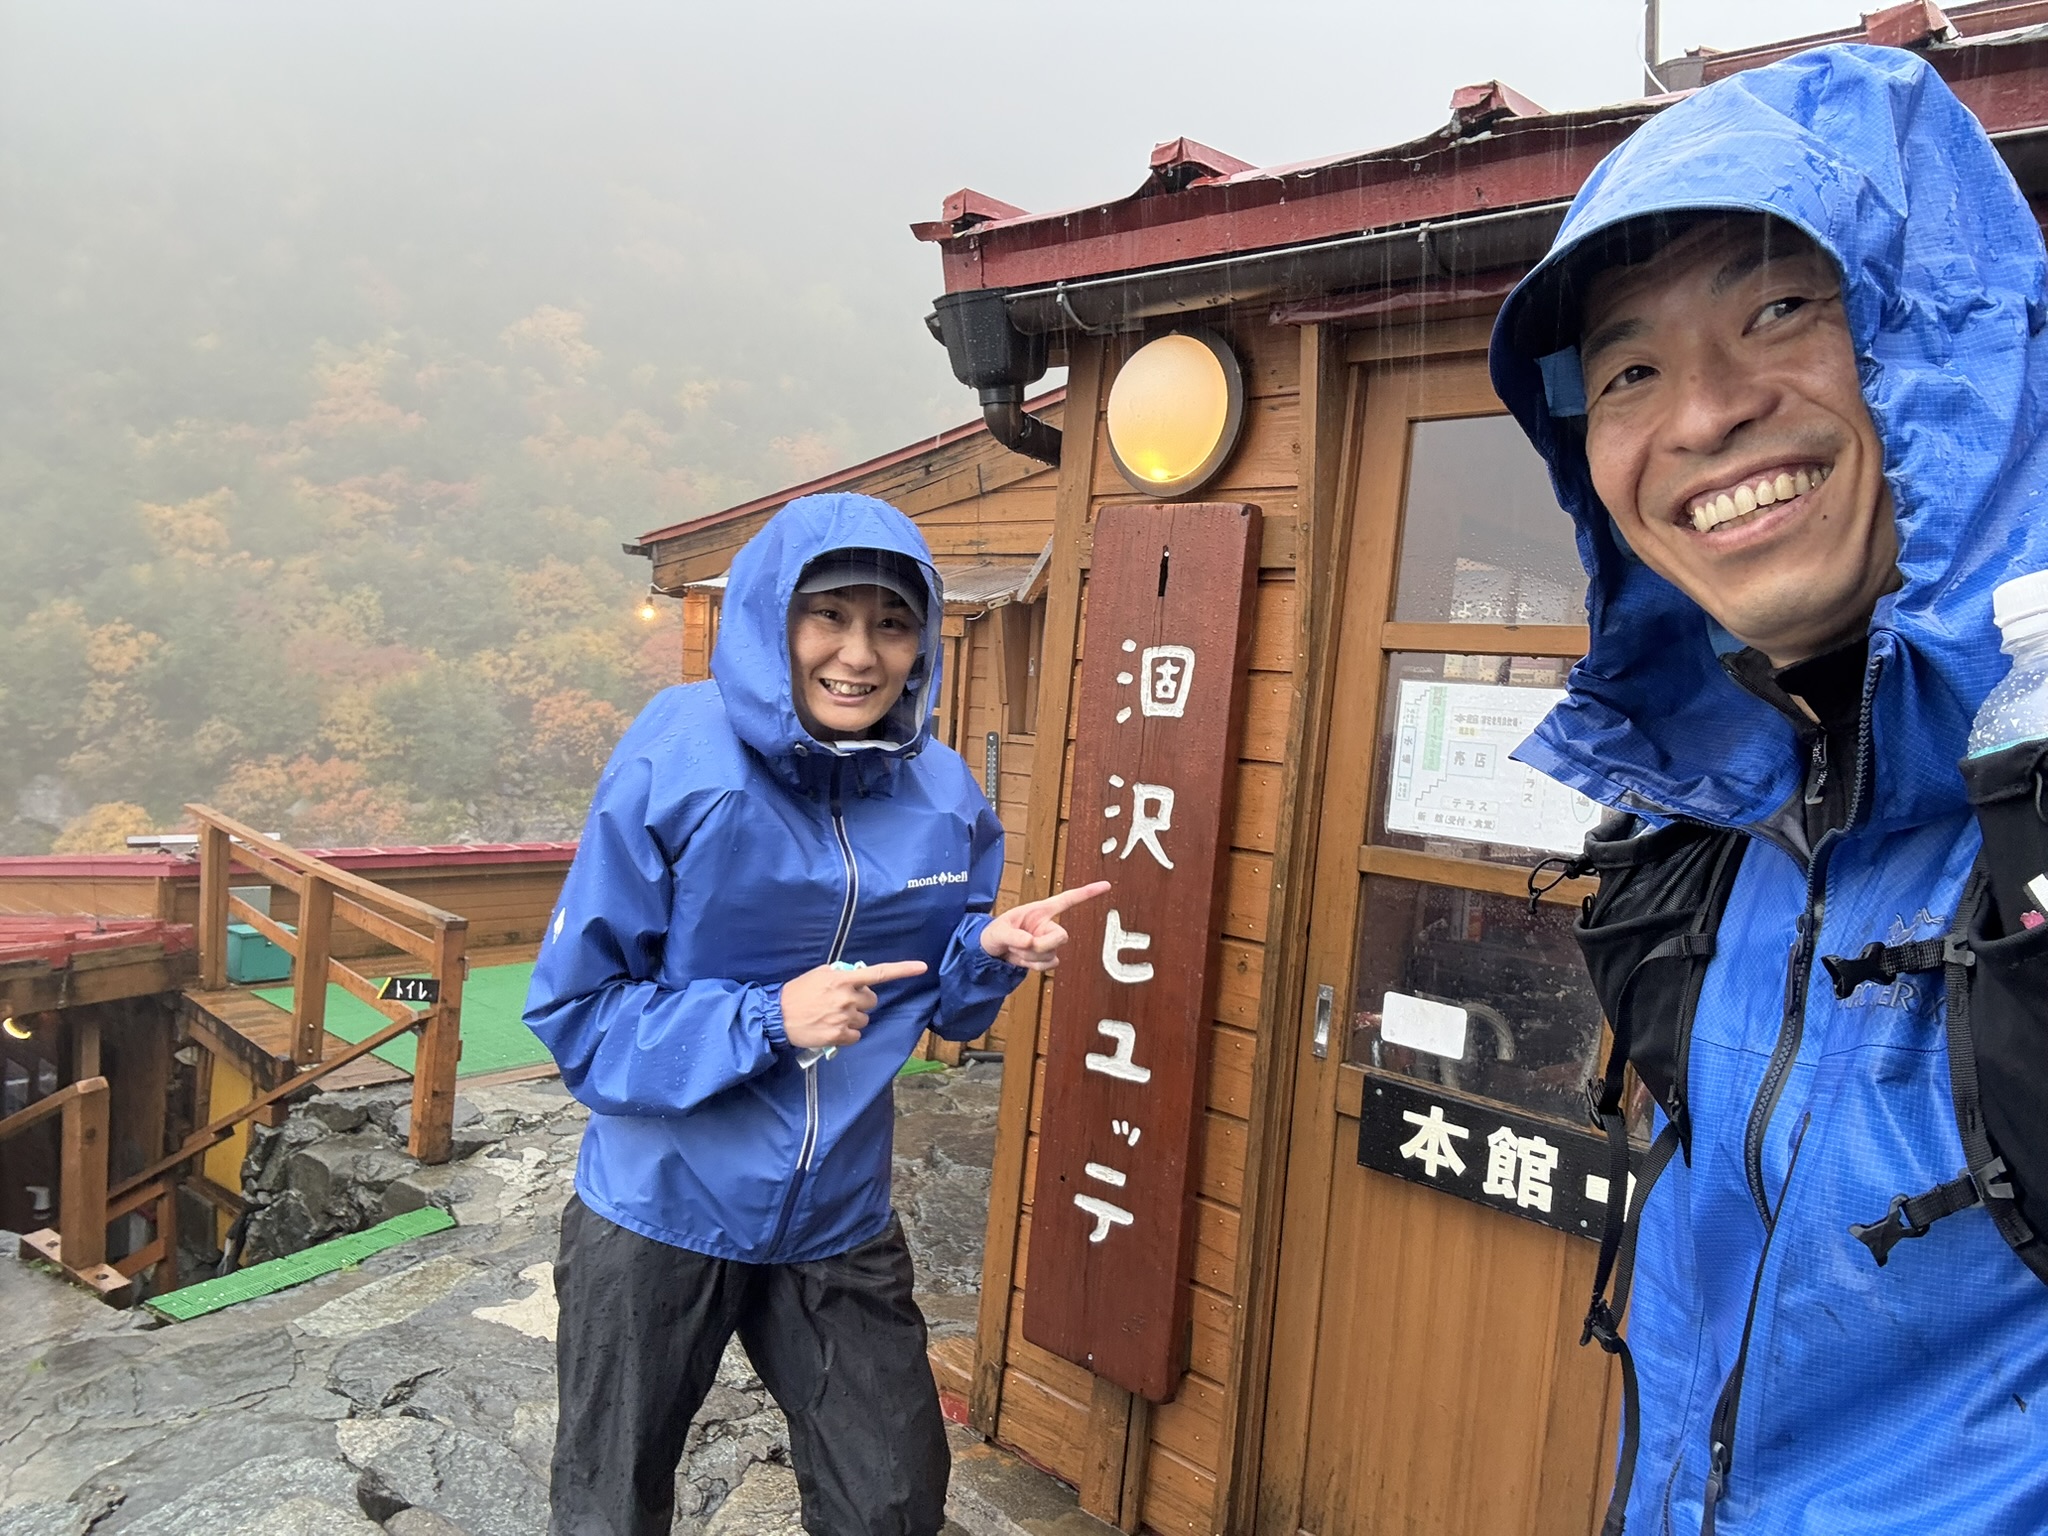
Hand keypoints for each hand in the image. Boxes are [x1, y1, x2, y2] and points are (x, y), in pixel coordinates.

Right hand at [779, 961, 927, 1049]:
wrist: (777, 1016)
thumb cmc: (797, 992)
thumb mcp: (819, 974)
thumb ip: (841, 975)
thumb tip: (857, 978)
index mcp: (843, 979)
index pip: (879, 973)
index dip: (902, 970)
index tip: (922, 967)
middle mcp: (847, 997)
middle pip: (872, 1001)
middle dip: (861, 1002)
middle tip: (841, 1003)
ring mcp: (844, 1017)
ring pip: (864, 1020)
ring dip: (853, 1019)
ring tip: (831, 1017)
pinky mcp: (839, 1036)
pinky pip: (855, 1036)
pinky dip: (847, 1035)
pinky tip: (830, 1029)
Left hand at [979, 881, 1111, 971]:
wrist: (990, 952)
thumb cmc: (993, 934)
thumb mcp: (998, 931)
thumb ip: (1013, 936)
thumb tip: (1031, 942)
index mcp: (1040, 910)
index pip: (1067, 899)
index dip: (1087, 893)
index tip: (1106, 885)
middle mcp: (1047, 925)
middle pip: (1061, 936)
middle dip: (1042, 945)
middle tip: (1024, 945)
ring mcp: (1047, 942)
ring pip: (1052, 954)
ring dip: (1031, 956)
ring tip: (1015, 950)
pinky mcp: (1046, 957)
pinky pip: (1048, 965)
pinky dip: (1033, 965)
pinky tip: (1021, 959)